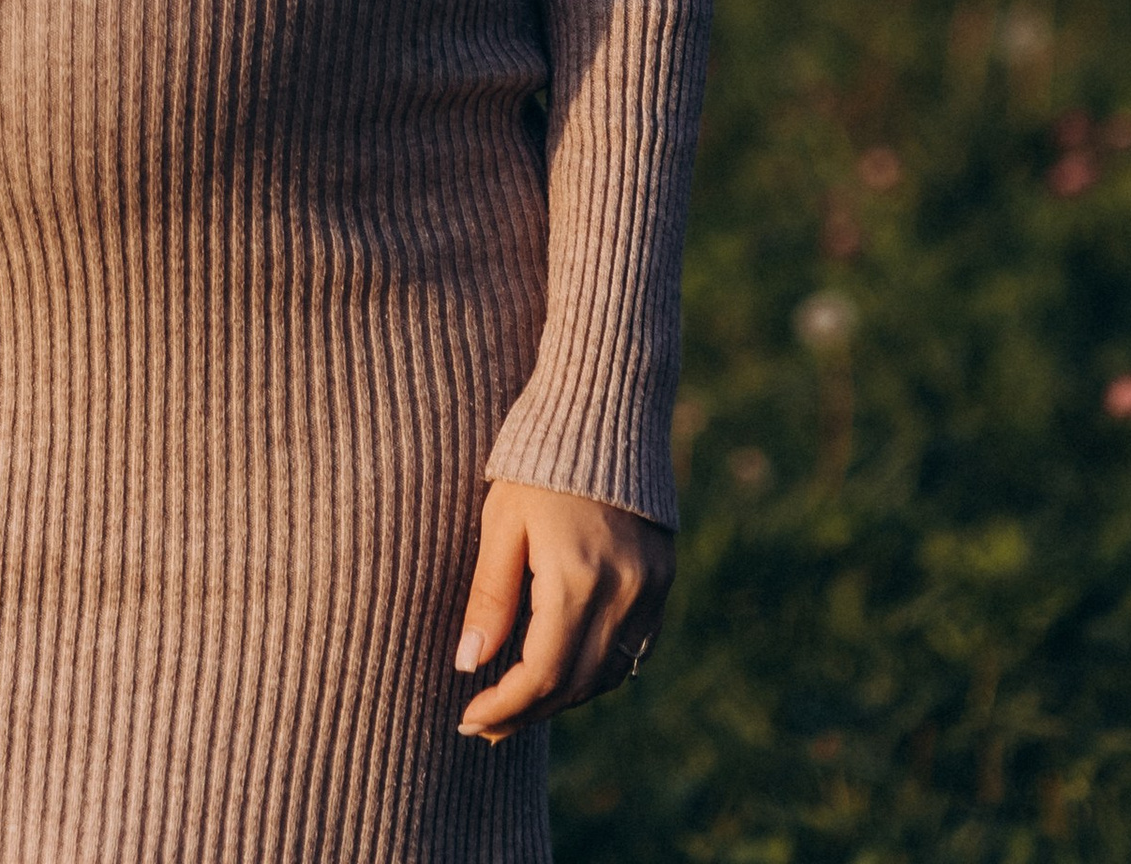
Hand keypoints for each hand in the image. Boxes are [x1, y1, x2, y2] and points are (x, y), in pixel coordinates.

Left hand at [452, 481, 672, 741]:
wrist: (604, 406)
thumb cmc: (536, 457)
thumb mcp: (501, 521)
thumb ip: (489, 596)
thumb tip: (468, 666)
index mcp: (576, 577)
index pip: (541, 674)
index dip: (505, 706)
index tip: (468, 718)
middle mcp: (622, 592)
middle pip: (575, 684)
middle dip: (528, 711)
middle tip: (486, 724)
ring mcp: (649, 589)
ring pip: (607, 675)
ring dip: (562, 697)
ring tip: (518, 704)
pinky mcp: (662, 580)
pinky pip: (633, 651)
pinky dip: (597, 671)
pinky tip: (564, 671)